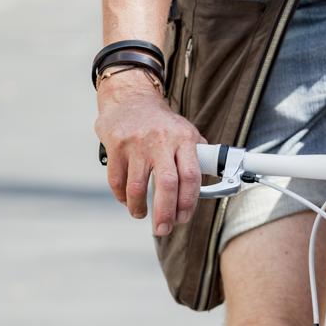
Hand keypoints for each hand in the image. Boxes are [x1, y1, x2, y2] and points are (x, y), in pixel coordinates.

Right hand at [94, 70, 203, 237]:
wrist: (130, 97)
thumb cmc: (160, 122)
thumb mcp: (184, 131)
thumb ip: (196, 154)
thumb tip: (209, 182)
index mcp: (183, 138)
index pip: (192, 175)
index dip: (188, 203)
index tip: (183, 218)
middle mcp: (161, 140)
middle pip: (167, 185)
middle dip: (165, 213)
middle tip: (163, 229)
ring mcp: (137, 143)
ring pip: (137, 187)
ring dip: (139, 208)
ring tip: (142, 214)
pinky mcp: (116, 145)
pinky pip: (117, 181)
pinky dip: (122, 196)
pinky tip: (126, 199)